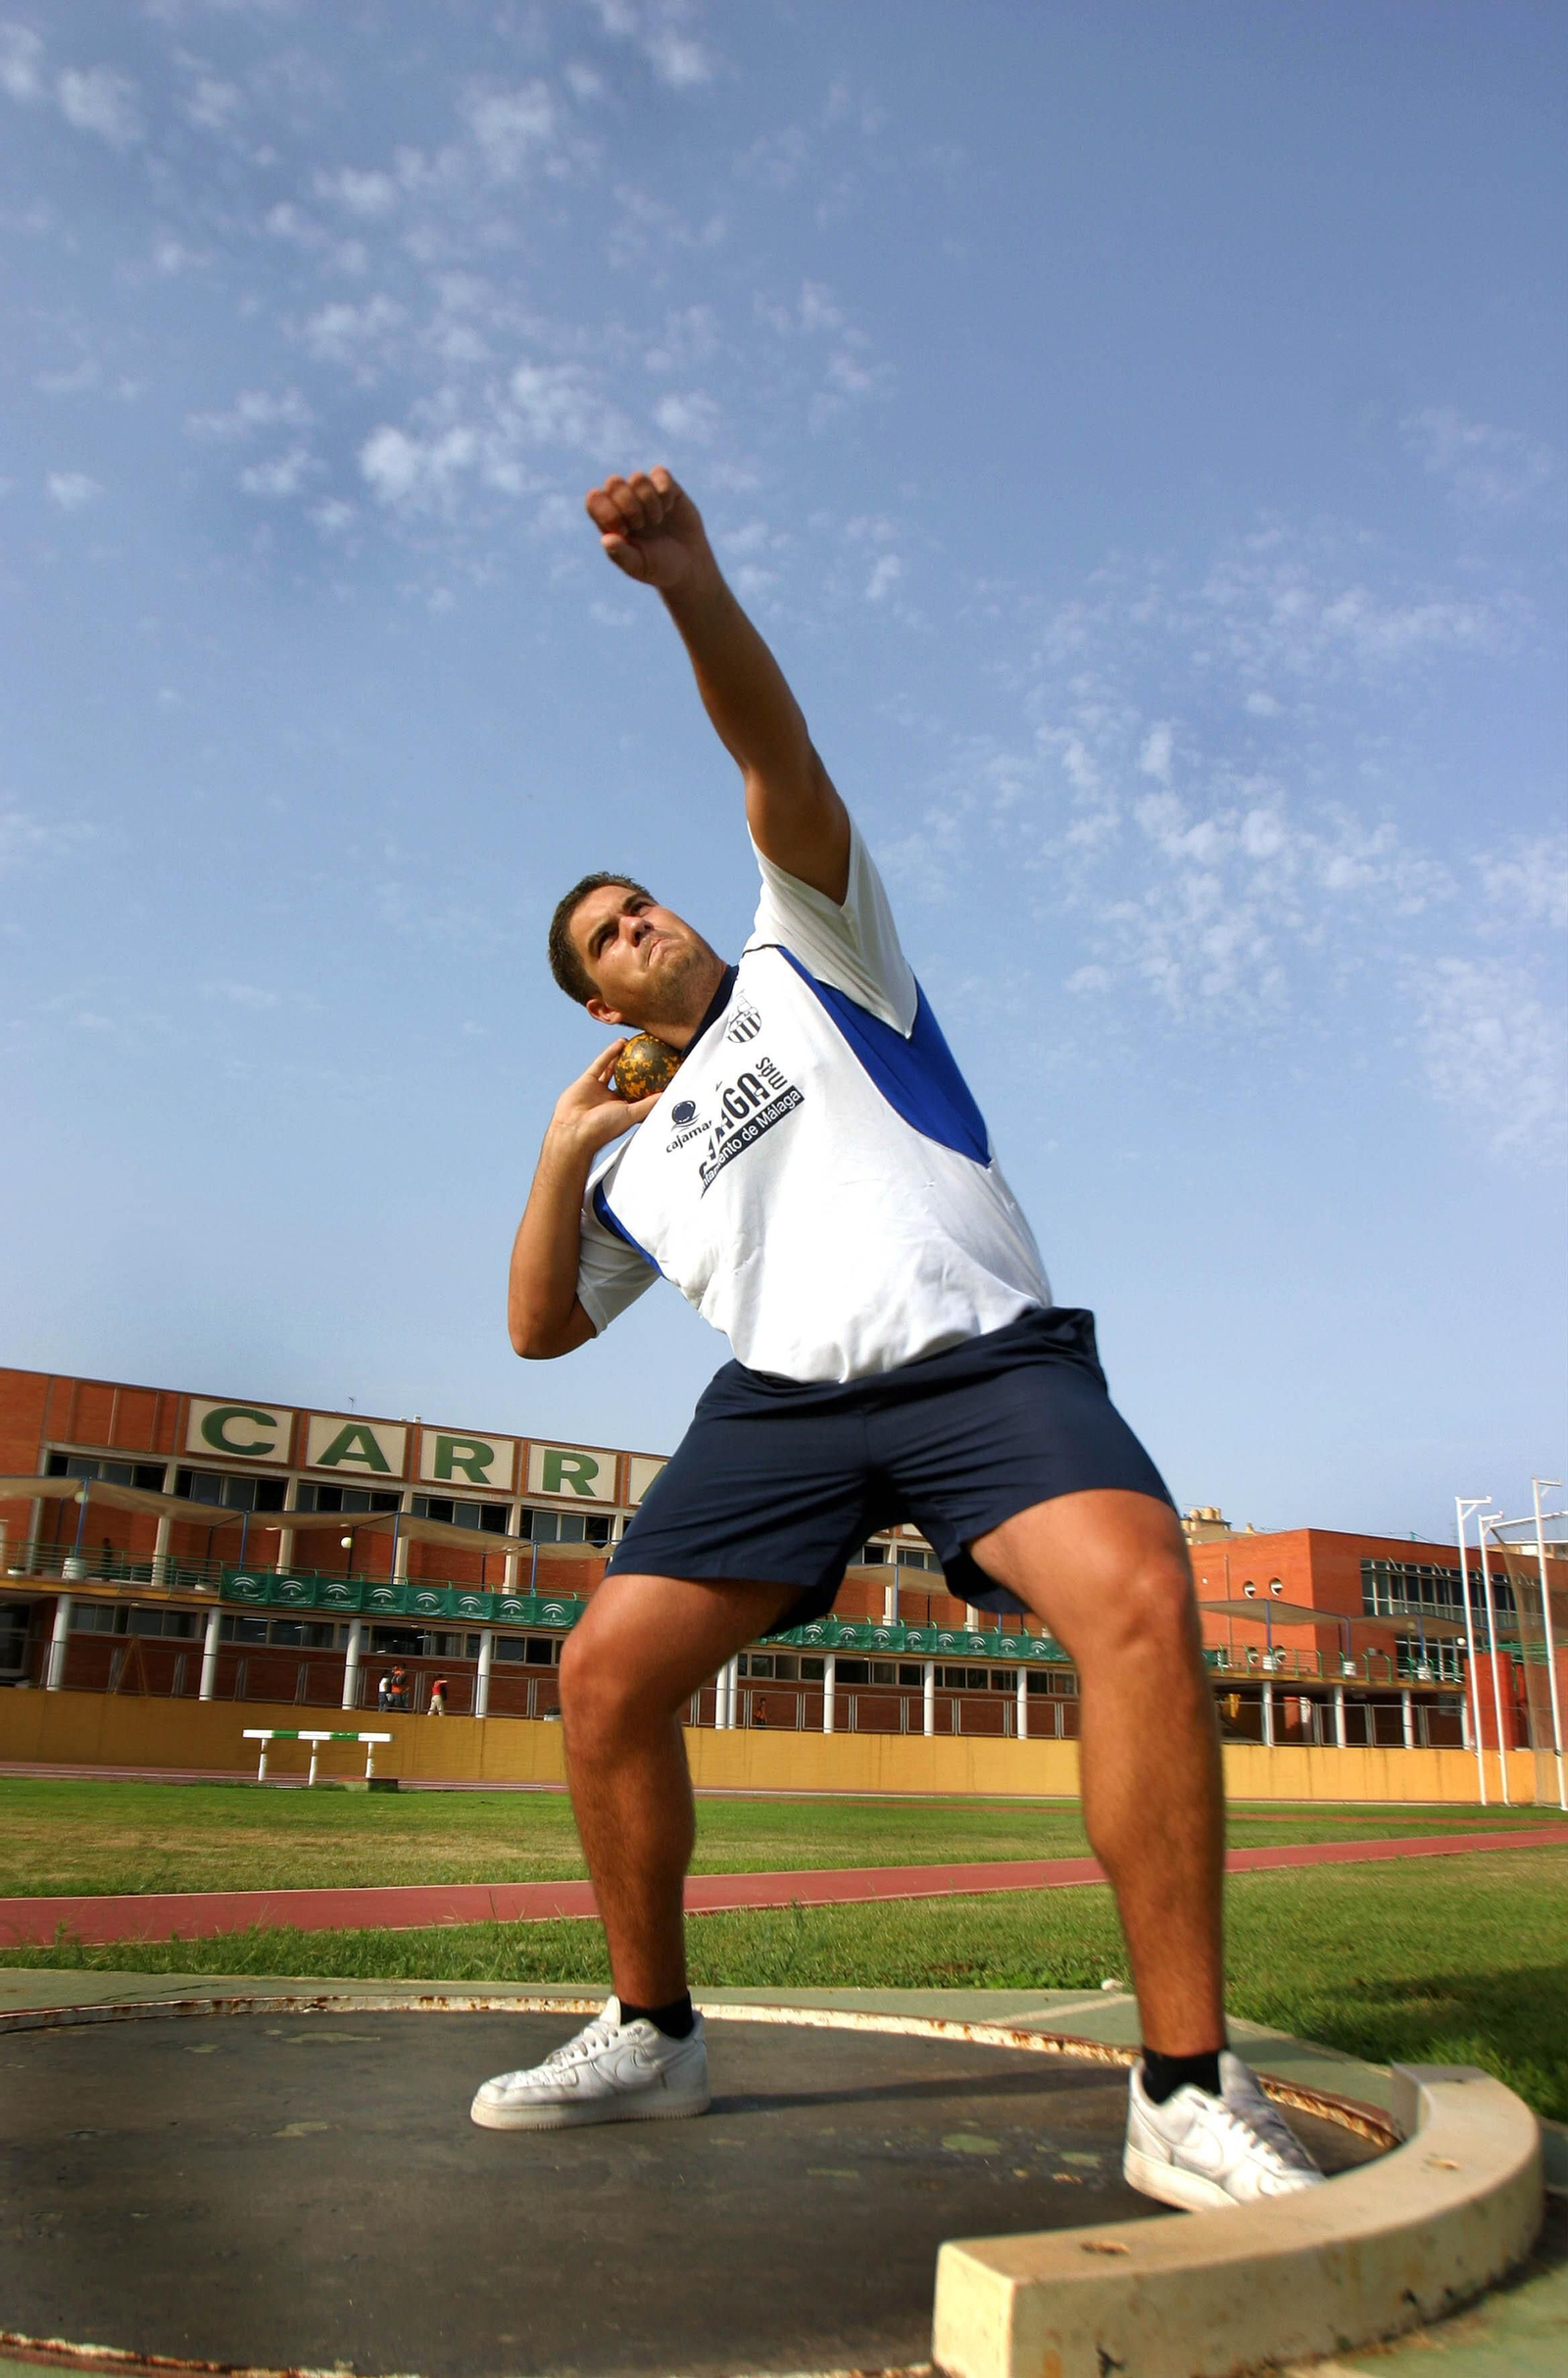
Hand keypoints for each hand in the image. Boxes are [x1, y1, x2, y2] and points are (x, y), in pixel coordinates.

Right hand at [549, 1040, 659, 1156]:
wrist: (574, 1130)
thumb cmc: (603, 1128)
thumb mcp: (631, 1114)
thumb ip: (649, 1104)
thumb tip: (670, 1094)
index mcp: (624, 1109)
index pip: (641, 1093)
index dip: (651, 1082)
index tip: (664, 1070)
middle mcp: (611, 1099)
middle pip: (627, 1079)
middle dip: (637, 1067)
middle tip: (650, 1052)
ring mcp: (598, 1089)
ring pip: (613, 1069)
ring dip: (623, 1056)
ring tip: (636, 1043)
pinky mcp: (587, 1080)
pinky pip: (601, 1064)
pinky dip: (610, 1053)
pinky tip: (621, 1042)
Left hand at [584, 468, 715, 593]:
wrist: (690, 565)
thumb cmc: (659, 568)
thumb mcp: (639, 567)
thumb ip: (621, 555)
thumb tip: (605, 540)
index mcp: (610, 520)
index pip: (594, 499)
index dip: (607, 510)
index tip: (623, 530)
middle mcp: (625, 502)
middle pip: (613, 482)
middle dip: (628, 504)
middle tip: (640, 525)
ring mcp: (645, 493)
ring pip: (637, 478)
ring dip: (648, 500)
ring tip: (657, 520)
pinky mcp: (667, 487)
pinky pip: (659, 473)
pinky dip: (665, 491)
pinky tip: (669, 507)